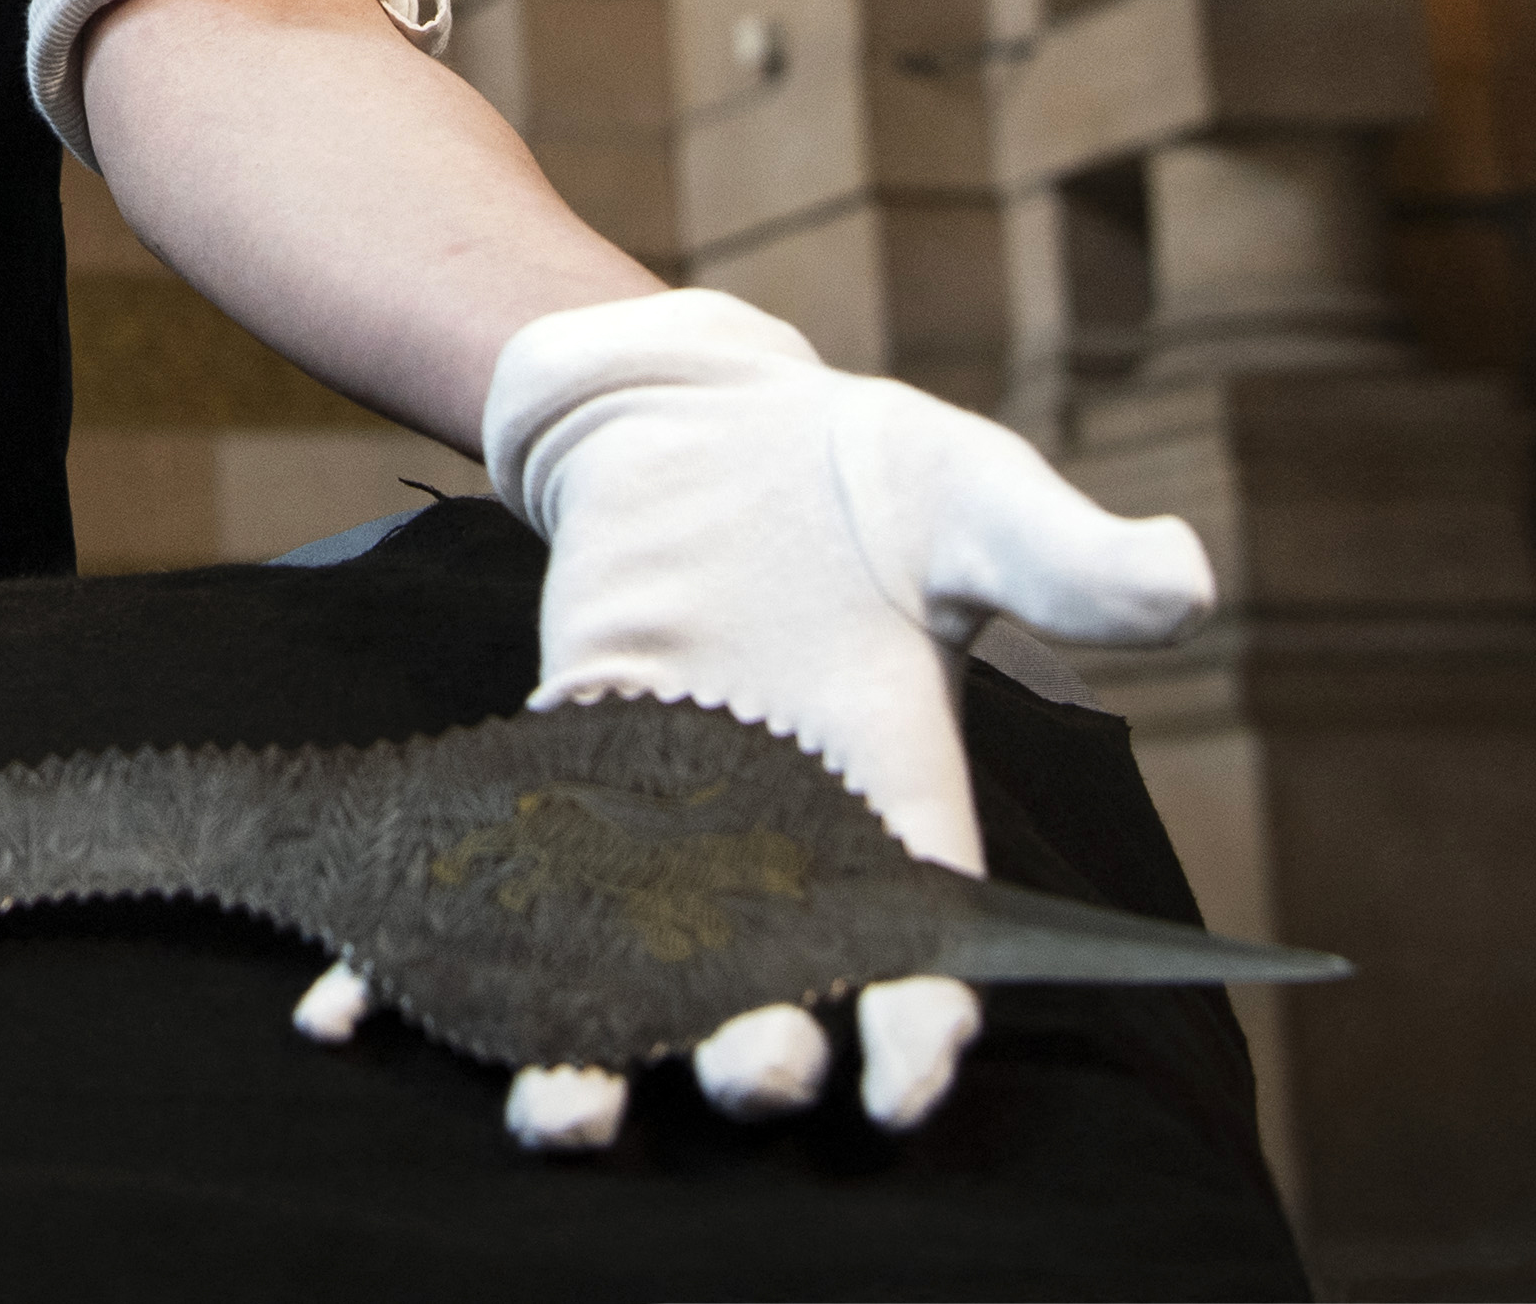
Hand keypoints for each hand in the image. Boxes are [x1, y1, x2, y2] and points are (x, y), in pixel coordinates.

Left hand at [291, 291, 1212, 1147]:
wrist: (702, 418)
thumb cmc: (857, 470)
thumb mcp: (969, 496)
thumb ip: (1062, 553)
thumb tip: (1185, 579)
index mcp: (895, 806)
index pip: (922, 948)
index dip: (921, 1025)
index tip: (907, 1077)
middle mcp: (771, 845)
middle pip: (765, 991)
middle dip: (754, 1054)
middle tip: (743, 1082)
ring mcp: (652, 819)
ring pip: (618, 972)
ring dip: (581, 1052)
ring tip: (554, 1117)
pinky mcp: (547, 770)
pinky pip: (483, 880)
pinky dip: (417, 953)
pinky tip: (349, 1017)